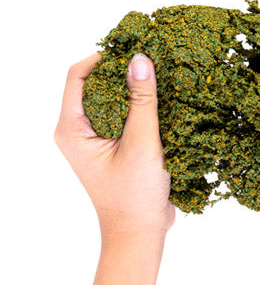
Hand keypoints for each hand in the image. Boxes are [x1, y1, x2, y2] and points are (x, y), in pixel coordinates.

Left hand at [54, 52, 175, 238]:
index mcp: (73, 129)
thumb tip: (140, 59)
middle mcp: (78, 131)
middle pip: (95, 86)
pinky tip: (162, 107)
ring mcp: (95, 140)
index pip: (79, 76)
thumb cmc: (136, 194)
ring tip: (161, 83)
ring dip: (134, 92)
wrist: (139, 232)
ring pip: (111, 102)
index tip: (134, 53)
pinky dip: (139, 109)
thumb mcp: (143, 143)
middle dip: (122, 74)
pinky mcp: (112, 147)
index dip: (105, 58)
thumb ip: (142, 100)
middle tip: (153, 66)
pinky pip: (122, 118)